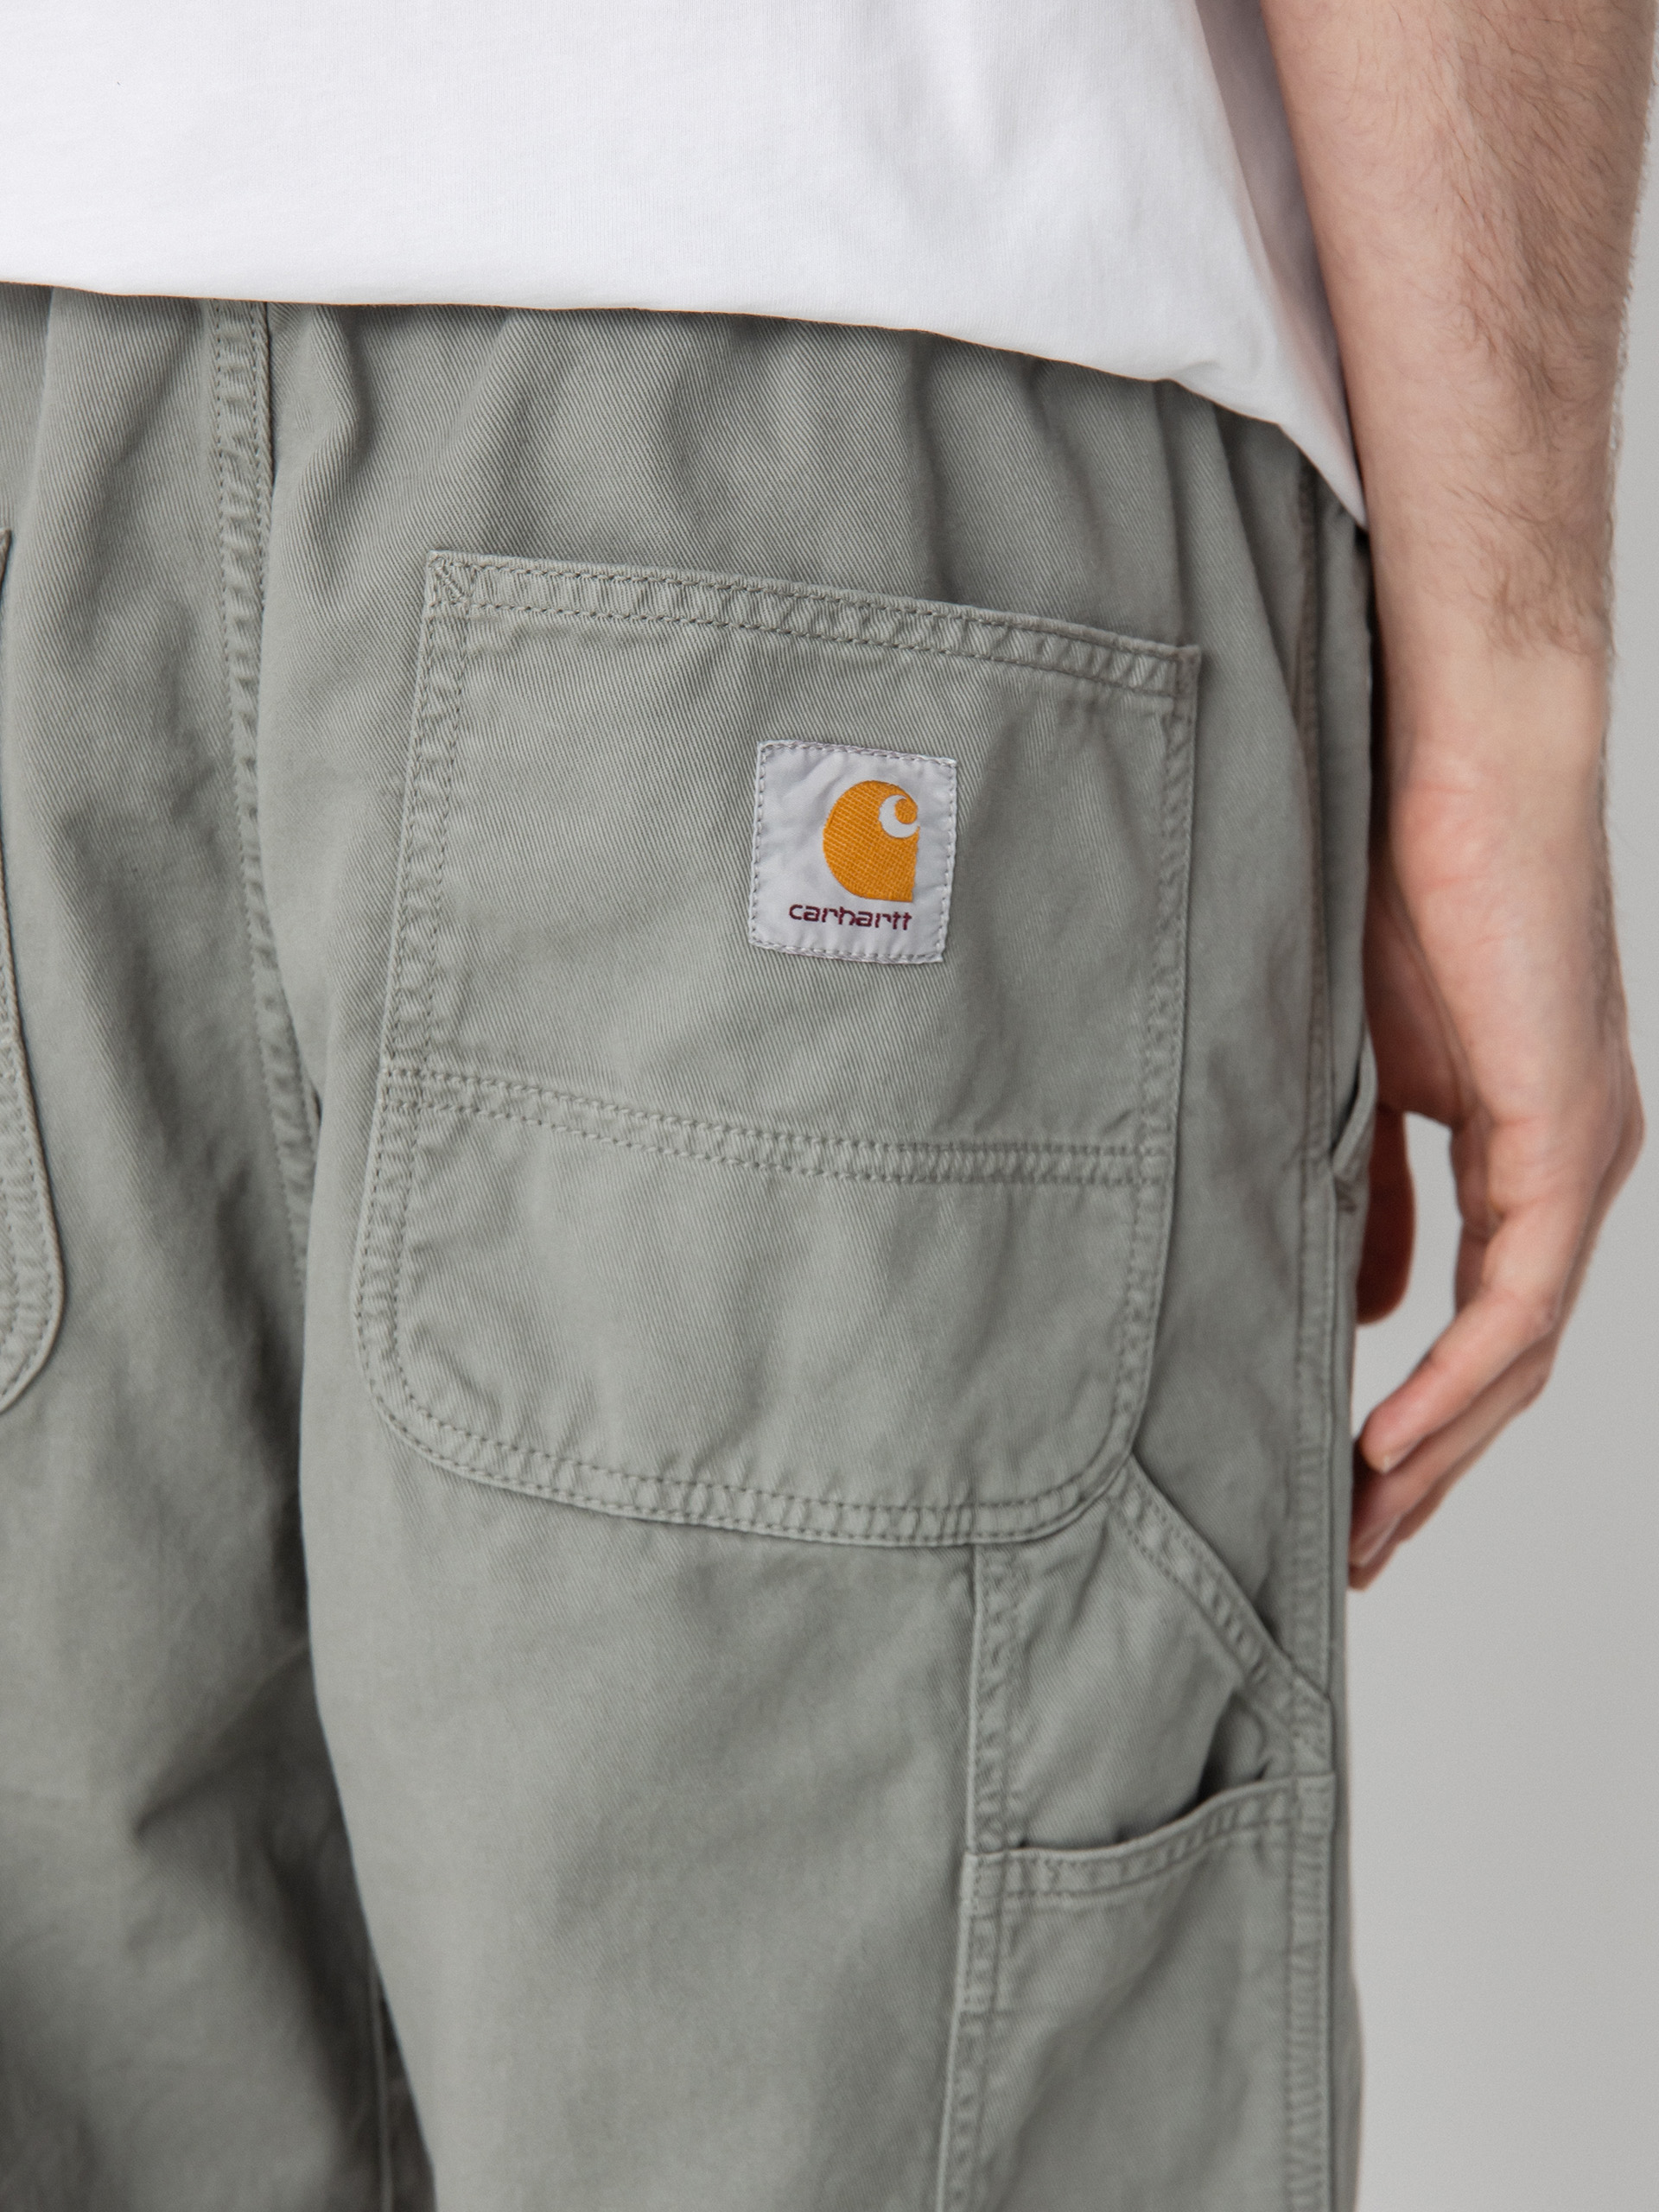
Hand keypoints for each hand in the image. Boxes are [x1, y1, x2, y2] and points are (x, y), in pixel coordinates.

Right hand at [1348, 642, 1642, 1586]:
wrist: (1459, 756)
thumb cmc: (1395, 872)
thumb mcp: (1357, 1065)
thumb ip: (1364, 1180)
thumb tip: (1345, 1292)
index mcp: (1525, 1142)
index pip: (1483, 1317)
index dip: (1422, 1413)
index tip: (1349, 1481)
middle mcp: (1572, 1163)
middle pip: (1508, 1362)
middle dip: (1431, 1463)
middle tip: (1359, 1546)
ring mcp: (1580, 1155)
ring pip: (1521, 1352)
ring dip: (1442, 1449)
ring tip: (1368, 1528)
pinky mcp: (1567, 1138)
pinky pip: (1513, 1301)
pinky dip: (1451, 1381)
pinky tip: (1389, 1441)